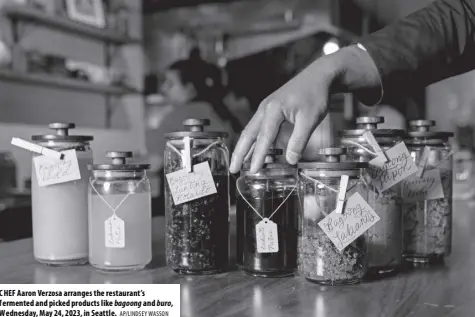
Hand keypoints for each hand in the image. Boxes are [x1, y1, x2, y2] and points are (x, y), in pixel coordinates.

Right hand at [229, 45, 381, 173]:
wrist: (320, 75)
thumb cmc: (315, 94)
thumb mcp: (310, 119)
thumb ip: (299, 141)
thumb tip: (290, 160)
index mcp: (273, 109)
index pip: (263, 138)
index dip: (258, 156)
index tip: (253, 170)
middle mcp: (265, 108)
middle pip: (248, 134)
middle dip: (240, 153)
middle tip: (233, 169)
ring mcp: (267, 108)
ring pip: (252, 131)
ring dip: (245, 147)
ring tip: (240, 163)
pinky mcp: (272, 109)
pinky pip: (259, 127)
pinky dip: (255, 140)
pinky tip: (255, 150)